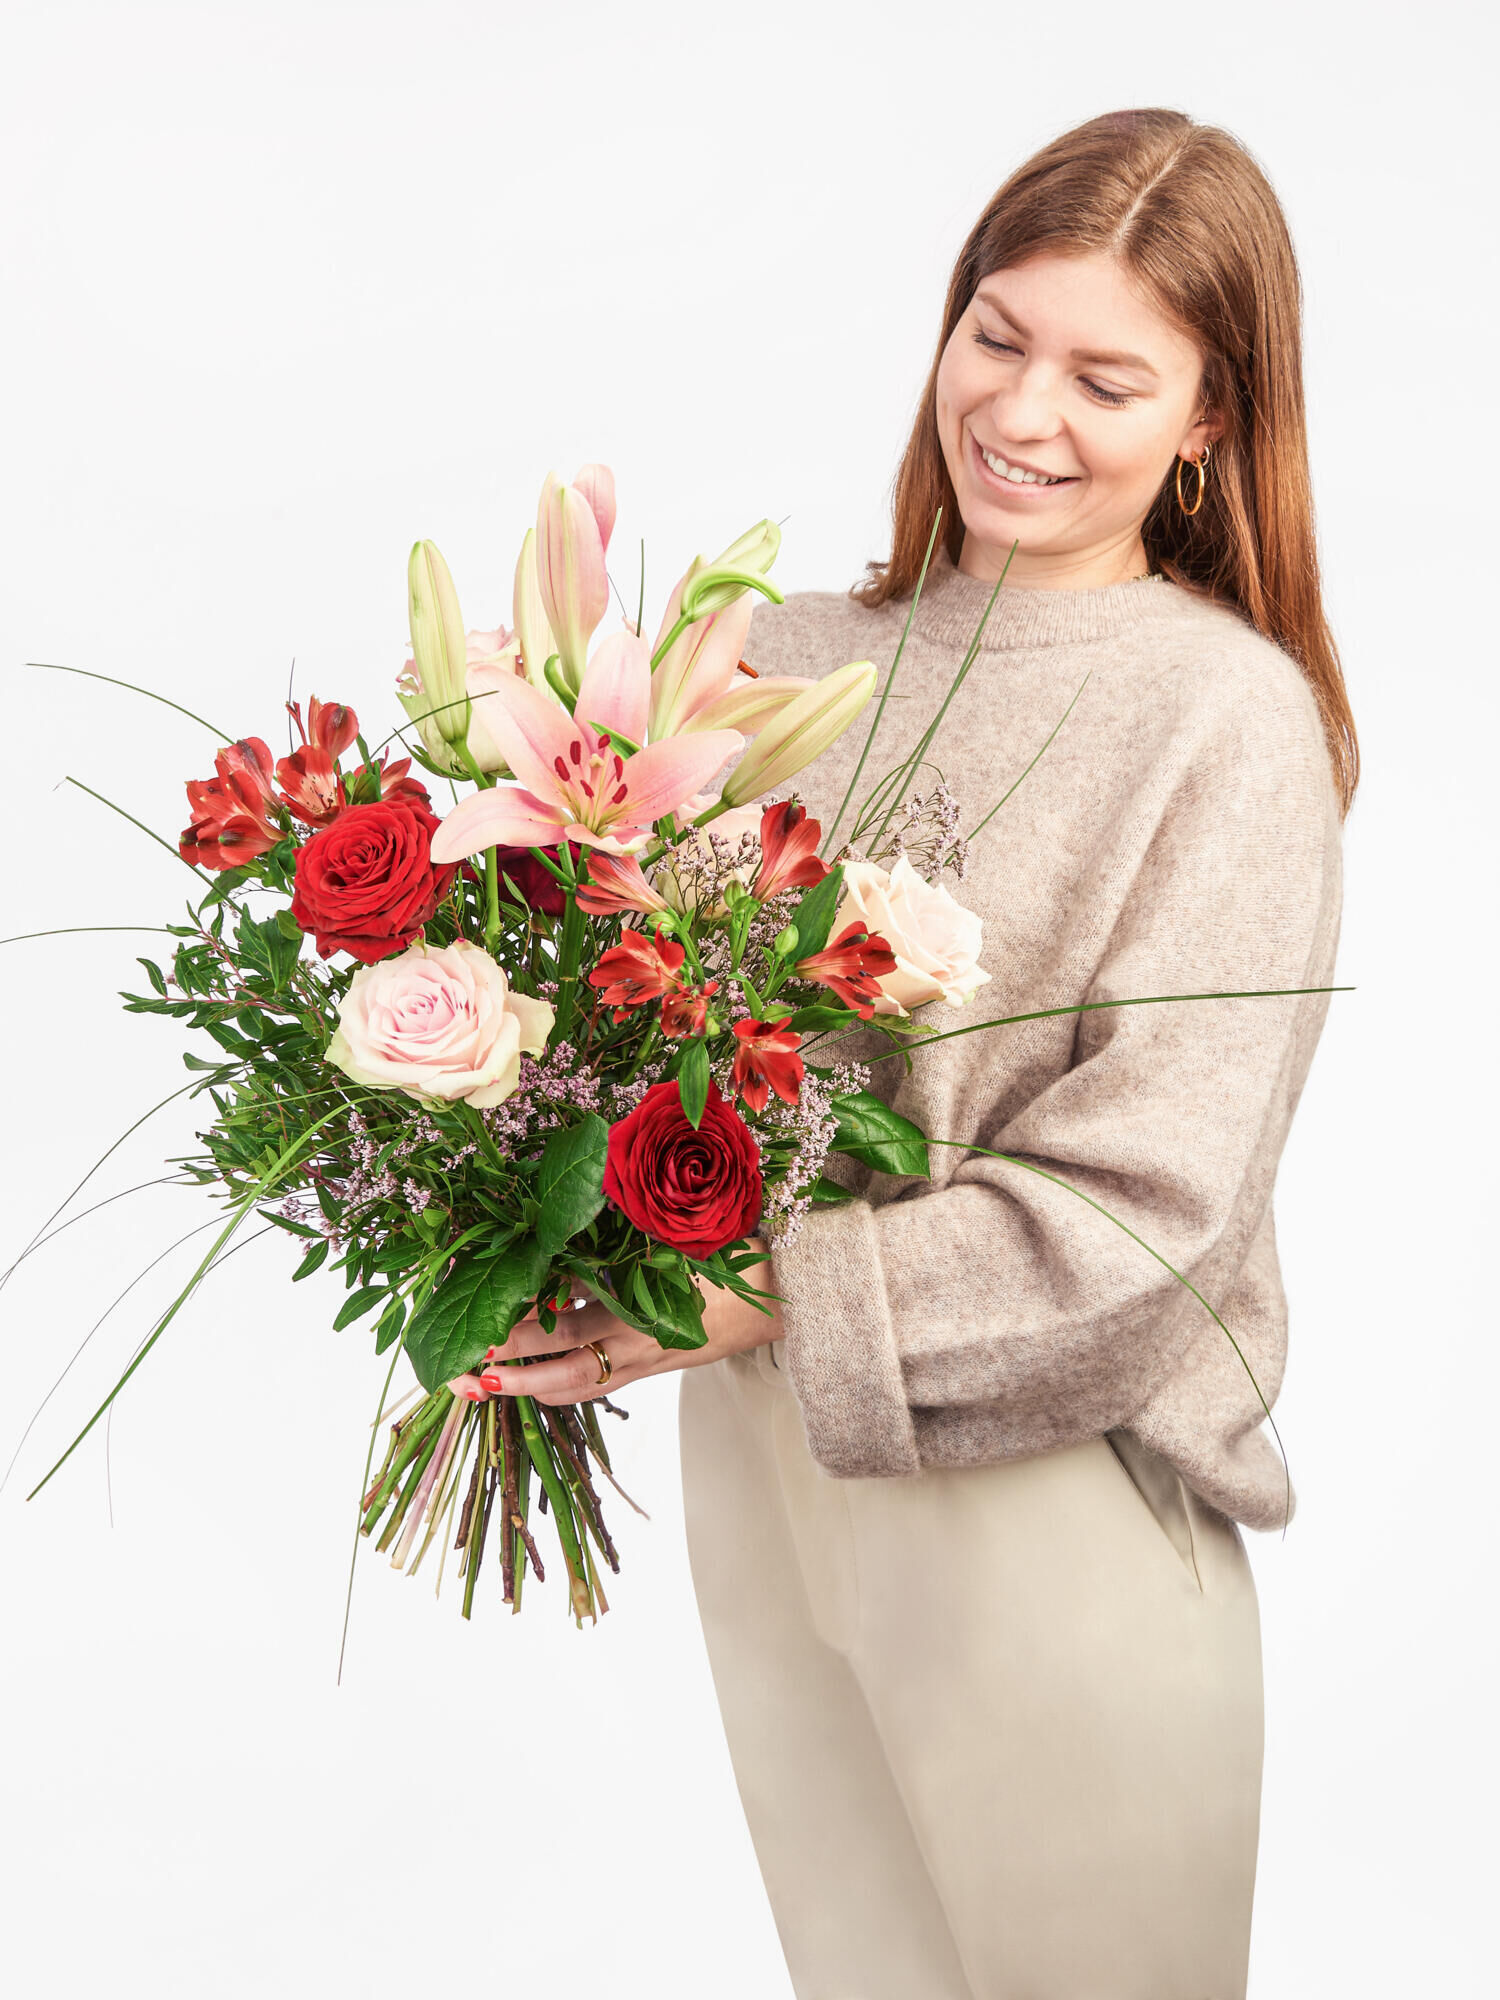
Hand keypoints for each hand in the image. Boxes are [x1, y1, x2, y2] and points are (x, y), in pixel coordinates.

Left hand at [461, 1240, 782, 1407]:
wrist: (779, 1294)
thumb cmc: (727, 1255)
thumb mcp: (671, 1238)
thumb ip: (618, 1240)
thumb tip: (561, 1233)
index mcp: (644, 1305)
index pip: (572, 1323)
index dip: (527, 1327)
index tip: (487, 1323)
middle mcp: (642, 1341)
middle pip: (566, 1366)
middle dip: (516, 1370)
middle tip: (470, 1369)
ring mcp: (647, 1360)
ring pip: (580, 1385)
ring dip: (532, 1387)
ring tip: (487, 1385)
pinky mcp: (653, 1367)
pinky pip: (600, 1384)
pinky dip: (562, 1386)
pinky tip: (534, 1382)